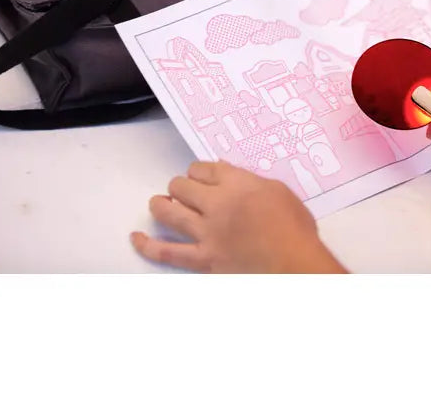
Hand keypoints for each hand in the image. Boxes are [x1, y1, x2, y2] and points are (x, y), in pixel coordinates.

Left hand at [131, 161, 346, 272]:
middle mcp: (216, 203)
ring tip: (159, 202)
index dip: (200, 170)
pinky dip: (148, 245)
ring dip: (161, 204)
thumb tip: (233, 177)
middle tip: (185, 190)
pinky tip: (136, 238)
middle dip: (182, 185)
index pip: (205, 168)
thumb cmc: (294, 227)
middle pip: (183, 185)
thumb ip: (251, 182)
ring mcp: (206, 232)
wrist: (294, 262)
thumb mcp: (277, 190)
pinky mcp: (203, 259)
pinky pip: (167, 252)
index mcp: (236, 183)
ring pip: (170, 212)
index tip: (201, 175)